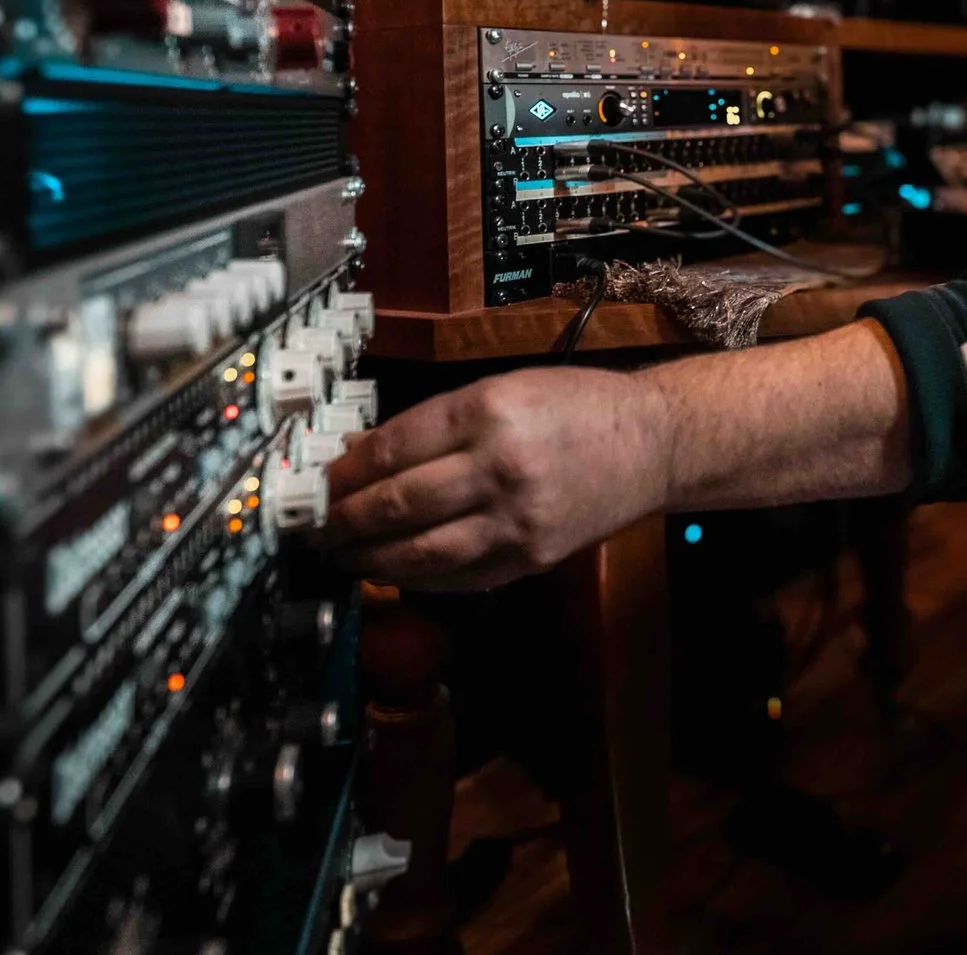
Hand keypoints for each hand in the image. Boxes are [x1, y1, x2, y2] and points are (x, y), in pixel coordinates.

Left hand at [317, 365, 673, 588]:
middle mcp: (500, 467)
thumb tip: (364, 455)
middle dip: (343, 520)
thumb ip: (435, 423)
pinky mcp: (529, 558)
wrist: (652, 443)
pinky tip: (391, 569)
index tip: (316, 483)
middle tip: (314, 526)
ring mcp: (516, 520)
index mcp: (488, 411)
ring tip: (341, 554)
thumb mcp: (503, 390)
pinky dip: (415, 576)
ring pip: (419, 552)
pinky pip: (456, 576)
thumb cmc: (577, 406)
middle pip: (398, 504)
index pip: (392, 450)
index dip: (343, 473)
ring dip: (368, 557)